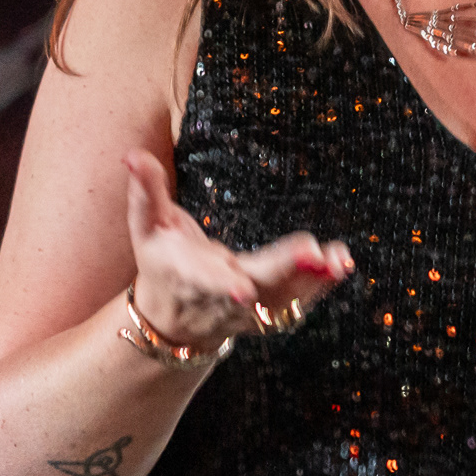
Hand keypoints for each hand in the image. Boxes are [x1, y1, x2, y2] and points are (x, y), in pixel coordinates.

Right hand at [124, 151, 352, 354]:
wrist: (173, 321)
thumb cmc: (161, 262)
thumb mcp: (146, 228)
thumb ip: (145, 192)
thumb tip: (133, 155)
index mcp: (187, 277)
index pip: (204, 283)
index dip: (221, 286)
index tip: (243, 290)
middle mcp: (221, 299)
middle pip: (256, 287)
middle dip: (284, 271)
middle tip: (312, 253)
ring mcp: (249, 311)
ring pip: (284, 300)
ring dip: (313, 281)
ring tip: (338, 260)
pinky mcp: (270, 311)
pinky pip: (299, 301)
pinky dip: (322, 285)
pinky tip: (342, 264)